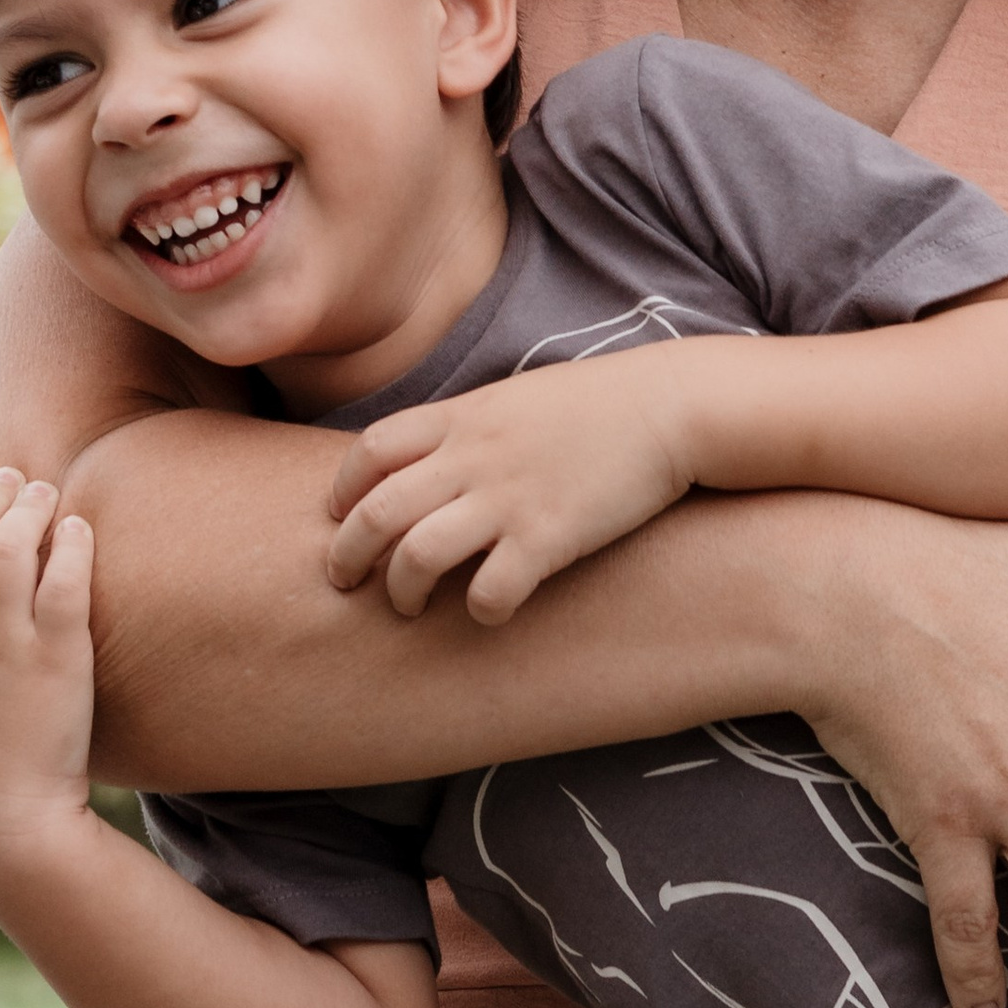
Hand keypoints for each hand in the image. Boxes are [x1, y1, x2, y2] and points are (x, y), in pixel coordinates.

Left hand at [325, 357, 694, 625]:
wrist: (670, 405)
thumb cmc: (597, 403)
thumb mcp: (515, 396)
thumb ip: (467, 426)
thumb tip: (428, 459)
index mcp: (463, 416)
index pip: (371, 451)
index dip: (342, 490)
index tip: (338, 517)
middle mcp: (474, 457)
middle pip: (376, 512)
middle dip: (347, 556)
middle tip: (345, 582)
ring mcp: (509, 498)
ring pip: (417, 556)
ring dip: (401, 591)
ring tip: (408, 607)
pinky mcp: (550, 537)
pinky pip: (490, 592)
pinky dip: (480, 611)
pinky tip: (490, 610)